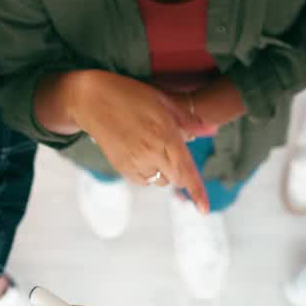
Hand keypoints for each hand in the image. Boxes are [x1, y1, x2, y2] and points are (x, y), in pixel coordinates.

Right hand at [66, 70, 208, 211]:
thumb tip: (213, 130)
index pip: (186, 171)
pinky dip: (147, 172)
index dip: (198, 192)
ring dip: (163, 170)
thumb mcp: (163, 100)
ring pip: (159, 180)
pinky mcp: (121, 167)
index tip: (204, 210)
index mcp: (165, 134)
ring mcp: (134, 162)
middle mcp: (150, 152)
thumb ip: (189, 120)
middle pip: (176, 179)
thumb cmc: (129, 95)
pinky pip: (143, 180)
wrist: (91, 100)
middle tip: (171, 147)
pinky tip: (140, 153)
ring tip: (151, 145)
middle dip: (181, 171)